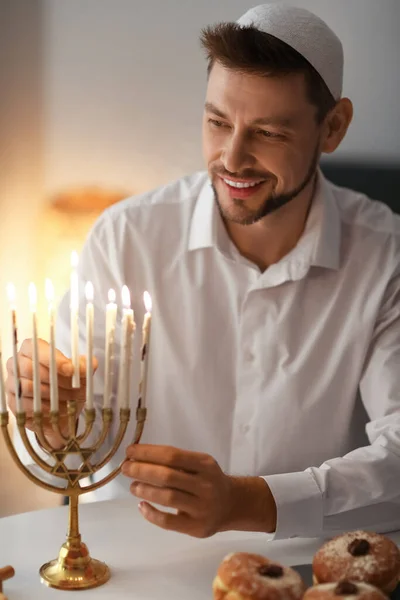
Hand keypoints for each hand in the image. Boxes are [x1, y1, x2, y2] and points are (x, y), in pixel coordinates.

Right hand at [5, 338, 96, 446]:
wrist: (63, 410)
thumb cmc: (70, 385)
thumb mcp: (82, 374)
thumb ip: (85, 366)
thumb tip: (88, 363)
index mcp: (32, 348)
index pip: (36, 347)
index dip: (53, 359)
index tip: (70, 370)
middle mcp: (18, 363)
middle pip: (30, 368)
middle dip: (55, 379)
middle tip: (74, 388)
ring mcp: (12, 383)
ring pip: (27, 387)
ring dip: (51, 394)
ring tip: (69, 398)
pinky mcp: (13, 402)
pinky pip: (24, 404)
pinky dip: (44, 407)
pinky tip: (57, 408)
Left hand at [122, 444, 276, 536]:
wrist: (232, 505)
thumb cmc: (208, 480)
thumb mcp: (200, 464)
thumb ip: (176, 461)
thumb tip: (138, 457)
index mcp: (205, 464)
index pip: (172, 455)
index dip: (148, 453)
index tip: (130, 452)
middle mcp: (206, 485)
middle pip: (168, 476)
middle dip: (142, 470)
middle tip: (126, 468)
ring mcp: (202, 508)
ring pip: (168, 497)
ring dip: (145, 490)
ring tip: (133, 486)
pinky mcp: (197, 528)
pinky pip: (168, 522)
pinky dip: (151, 513)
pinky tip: (142, 506)